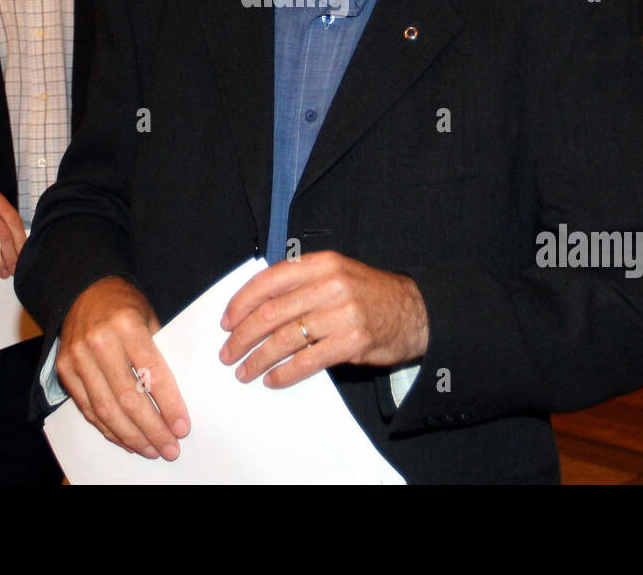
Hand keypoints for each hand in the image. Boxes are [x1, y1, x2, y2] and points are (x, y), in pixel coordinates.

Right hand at [56, 276, 190, 459]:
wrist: (84, 290)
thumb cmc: (123, 304)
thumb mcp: (149, 316)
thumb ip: (159, 352)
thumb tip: (175, 397)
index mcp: (125, 325)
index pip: (151, 373)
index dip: (168, 404)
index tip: (182, 426)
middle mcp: (98, 342)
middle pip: (127, 397)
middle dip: (152, 428)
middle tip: (170, 447)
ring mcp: (77, 357)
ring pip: (106, 408)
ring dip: (131, 436)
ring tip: (151, 449)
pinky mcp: (65, 370)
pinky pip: (88, 408)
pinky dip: (108, 428)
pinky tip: (127, 439)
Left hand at [219, 251, 428, 387]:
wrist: (415, 311)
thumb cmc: (369, 294)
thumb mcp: (336, 274)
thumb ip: (301, 283)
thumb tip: (256, 306)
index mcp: (321, 263)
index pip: (269, 280)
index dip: (241, 303)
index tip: (227, 322)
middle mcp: (330, 285)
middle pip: (271, 312)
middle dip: (243, 336)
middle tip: (228, 353)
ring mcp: (343, 313)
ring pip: (285, 338)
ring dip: (258, 359)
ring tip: (245, 371)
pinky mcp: (353, 341)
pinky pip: (308, 361)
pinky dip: (285, 373)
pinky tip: (273, 379)